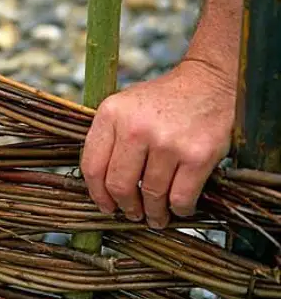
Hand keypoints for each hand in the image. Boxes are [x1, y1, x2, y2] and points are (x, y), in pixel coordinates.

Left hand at [81, 60, 235, 228]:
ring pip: (151, 196)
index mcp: (111, 114)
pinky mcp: (197, 155)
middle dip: (126, 207)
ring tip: (156, 216)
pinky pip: (180, 198)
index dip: (98, 194)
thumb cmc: (162, 100)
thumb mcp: (124, 107)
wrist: (207, 82)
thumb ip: (108, 138)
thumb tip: (100, 186)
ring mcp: (167, 142)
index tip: (106, 205)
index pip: (92, 166)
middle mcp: (135, 128)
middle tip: (133, 213)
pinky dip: (179, 210)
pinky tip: (178, 208)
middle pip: (119, 186)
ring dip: (154, 214)